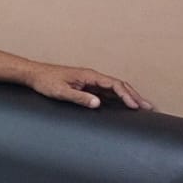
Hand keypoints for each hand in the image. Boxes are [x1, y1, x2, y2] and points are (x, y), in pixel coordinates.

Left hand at [25, 63, 152, 109]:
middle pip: (119, 85)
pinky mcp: (86, 86)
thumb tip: (98, 103)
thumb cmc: (46, 82)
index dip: (126, 95)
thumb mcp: (61, 92)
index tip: (134, 105)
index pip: (114, 84)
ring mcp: (90, 81)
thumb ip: (79, 97)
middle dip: (134, 96)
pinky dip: (118, 98)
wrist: (34, 74)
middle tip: (148, 107)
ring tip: (141, 107)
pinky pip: (106, 92)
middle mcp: (92, 77)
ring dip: (128, 97)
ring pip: (114, 89)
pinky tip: (124, 106)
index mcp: (89, 76)